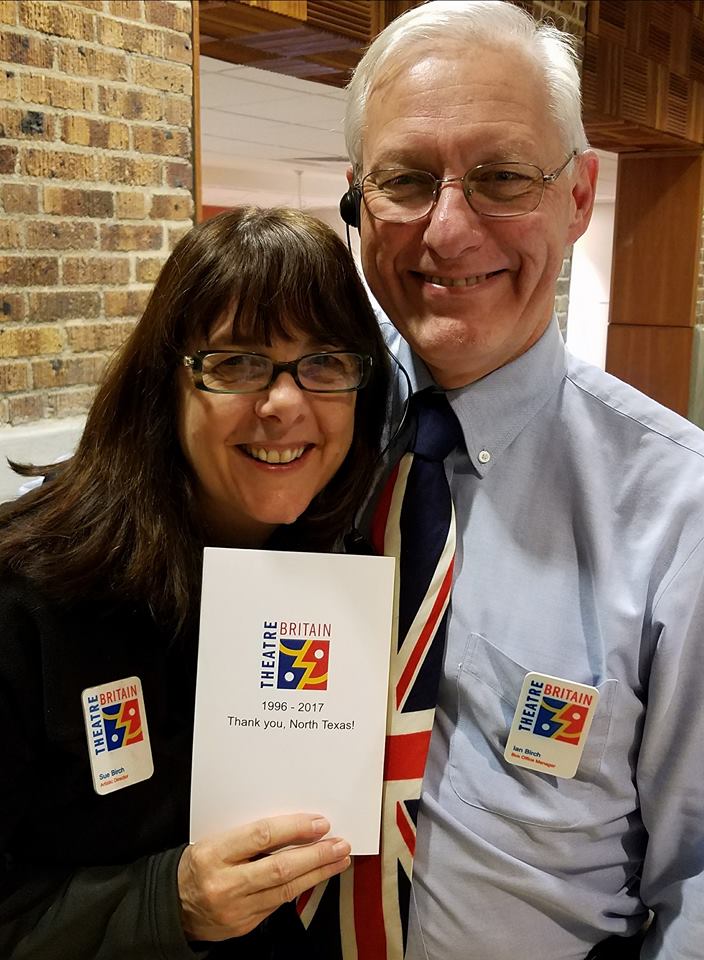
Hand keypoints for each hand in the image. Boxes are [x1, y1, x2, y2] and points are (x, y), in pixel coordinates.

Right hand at [177, 813, 350, 941]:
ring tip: (338, 859)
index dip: (294, 829)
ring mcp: (235, 909)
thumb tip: (293, 825)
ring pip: (285, 890)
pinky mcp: (244, 926)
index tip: (319, 823)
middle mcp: (224, 883)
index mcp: (213, 854)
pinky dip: (300, 888)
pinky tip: (315, 877)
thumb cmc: (198, 864)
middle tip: (339, 844)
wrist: (173, 905)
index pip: (261, 836)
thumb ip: (248, 835)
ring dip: (317, 873)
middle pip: (280, 868)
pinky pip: (278, 904)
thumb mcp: (214, 840)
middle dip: (315, 855)